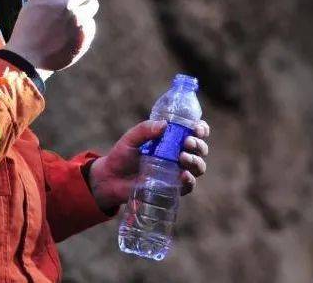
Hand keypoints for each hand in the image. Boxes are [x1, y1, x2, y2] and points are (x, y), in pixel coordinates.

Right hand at [4, 0, 98, 70]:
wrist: (27, 59)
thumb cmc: (29, 29)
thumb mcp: (35, 3)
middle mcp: (65, 3)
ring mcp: (76, 20)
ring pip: (93, 5)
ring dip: (85, 8)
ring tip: (70, 19)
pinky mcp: (84, 34)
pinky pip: (91, 23)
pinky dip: (83, 26)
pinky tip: (69, 34)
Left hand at [87, 119, 210, 213]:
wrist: (110, 179)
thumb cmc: (122, 156)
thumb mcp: (131, 138)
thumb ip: (145, 129)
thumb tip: (164, 125)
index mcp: (173, 139)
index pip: (195, 132)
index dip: (201, 129)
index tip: (196, 128)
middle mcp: (179, 154)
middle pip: (201, 148)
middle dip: (198, 144)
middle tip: (187, 142)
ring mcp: (178, 171)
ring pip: (199, 166)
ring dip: (196, 160)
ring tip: (182, 157)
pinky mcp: (173, 187)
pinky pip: (189, 185)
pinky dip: (190, 180)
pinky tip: (183, 175)